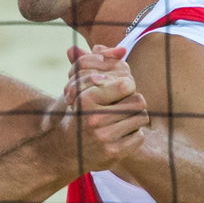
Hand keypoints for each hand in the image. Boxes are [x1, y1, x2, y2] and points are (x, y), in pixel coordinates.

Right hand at [43, 44, 146, 174]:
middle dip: (133, 102)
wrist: (62, 148)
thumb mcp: (78, 86)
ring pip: (141, 118)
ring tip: (120, 120)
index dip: (127, 85)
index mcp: (85, 99)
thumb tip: (122, 49)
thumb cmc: (75, 111)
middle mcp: (93, 119)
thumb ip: (96, 63)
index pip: (127, 84)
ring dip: (134, 118)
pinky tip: (118, 134)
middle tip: (122, 106)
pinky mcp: (113, 153)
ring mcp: (103, 138)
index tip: (121, 89)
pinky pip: (139, 137)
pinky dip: (132, 135)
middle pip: (139, 101)